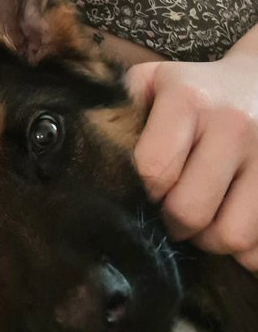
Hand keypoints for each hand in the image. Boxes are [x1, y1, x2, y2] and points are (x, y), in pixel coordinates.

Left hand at [126, 54, 257, 270]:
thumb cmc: (195, 89)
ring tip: (203, 220)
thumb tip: (90, 153)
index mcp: (189, 98)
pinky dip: (244, 249)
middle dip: (172, 222)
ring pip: (232, 236)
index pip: (154, 170)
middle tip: (171, 212)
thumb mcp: (153, 82)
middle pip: (190, 211)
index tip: (144, 190)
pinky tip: (232, 220)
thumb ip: (121, 110)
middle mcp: (233, 125)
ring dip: (209, 241)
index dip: (142, 192)